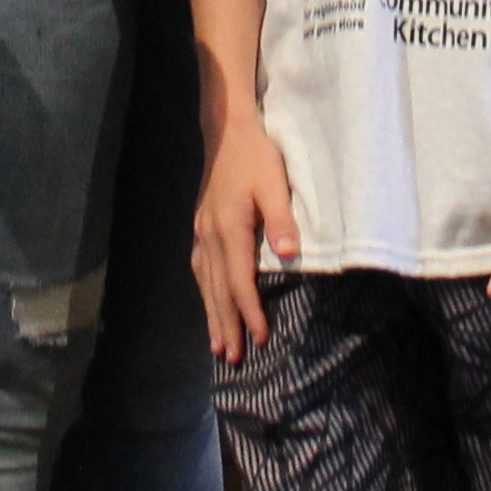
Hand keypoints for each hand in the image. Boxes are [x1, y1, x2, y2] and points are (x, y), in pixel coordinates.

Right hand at [193, 116, 300, 364]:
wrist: (226, 131)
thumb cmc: (256, 156)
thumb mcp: (274, 183)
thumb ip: (281, 219)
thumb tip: (290, 255)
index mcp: (230, 229)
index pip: (239, 281)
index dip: (250, 312)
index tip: (259, 338)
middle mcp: (211, 236)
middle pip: (218, 290)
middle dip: (226, 325)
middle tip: (231, 358)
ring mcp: (202, 231)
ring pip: (205, 282)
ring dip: (212, 314)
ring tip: (217, 344)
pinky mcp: (201, 225)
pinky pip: (200, 268)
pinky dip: (205, 291)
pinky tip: (208, 301)